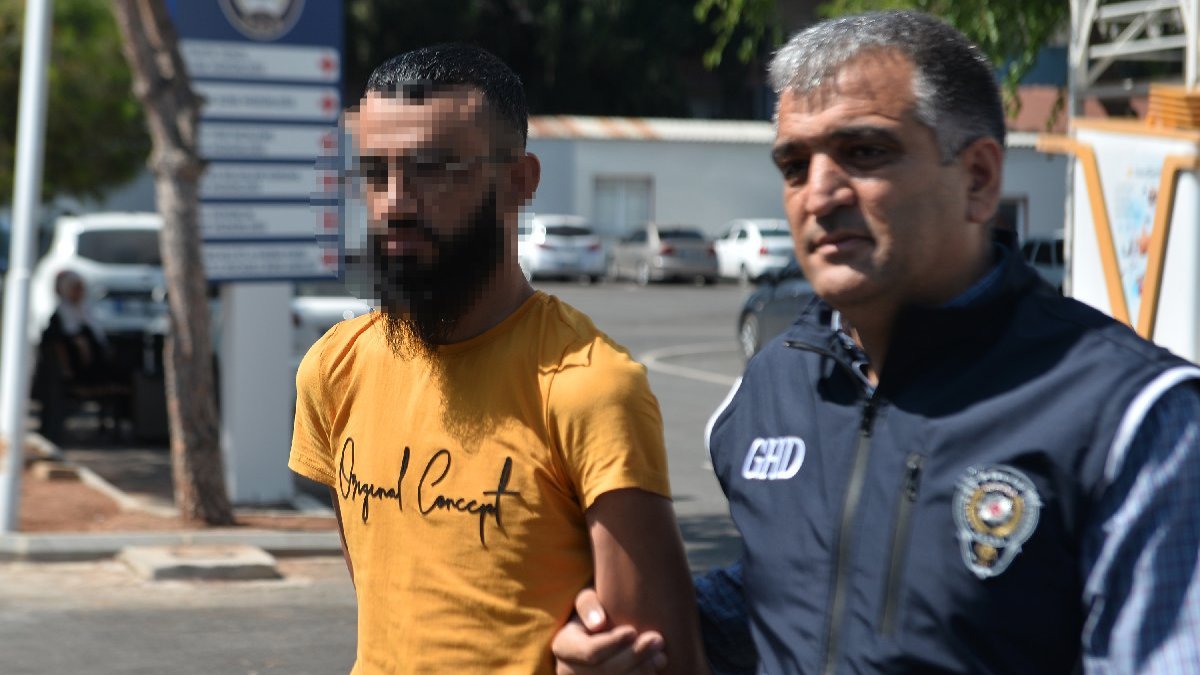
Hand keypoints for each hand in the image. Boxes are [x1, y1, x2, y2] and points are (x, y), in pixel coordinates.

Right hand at [553, 588, 667, 674]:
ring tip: (661, 656)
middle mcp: (569, 672)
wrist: (599, 636)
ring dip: (642, 672)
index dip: (612, 643)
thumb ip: (588, 605)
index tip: (633, 630)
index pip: (589, 651)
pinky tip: (655, 669)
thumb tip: (598, 623)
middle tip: (658, 640)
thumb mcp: (587, 601)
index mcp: (563, 647)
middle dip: (634, 656)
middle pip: (605, 671)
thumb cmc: (596, 614)